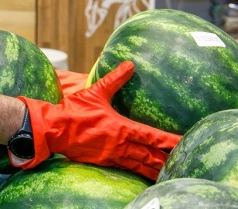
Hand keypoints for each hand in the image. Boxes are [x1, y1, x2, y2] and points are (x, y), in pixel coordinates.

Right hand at [15, 61, 180, 179]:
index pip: (151, 136)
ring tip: (169, 173)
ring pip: (139, 166)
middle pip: (149, 156)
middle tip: (183, 161)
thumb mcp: (96, 91)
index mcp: (121, 129)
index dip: (169, 141)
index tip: (184, 142)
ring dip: (155, 170)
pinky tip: (143, 173)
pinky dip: (137, 171)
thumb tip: (130, 64)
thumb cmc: (75, 110)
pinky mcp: (103, 161)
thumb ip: (115, 79)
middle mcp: (119, 145)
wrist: (54, 129)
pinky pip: (125, 168)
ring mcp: (111, 155)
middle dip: (167, 160)